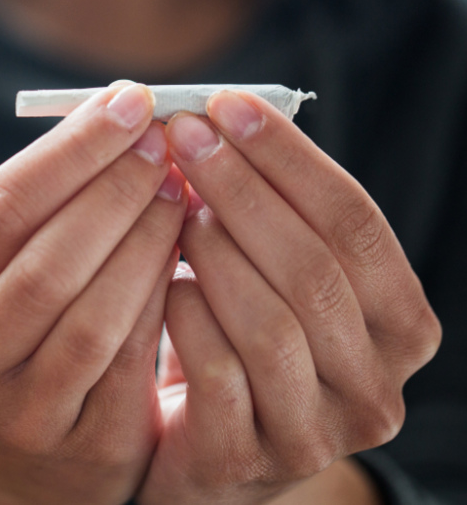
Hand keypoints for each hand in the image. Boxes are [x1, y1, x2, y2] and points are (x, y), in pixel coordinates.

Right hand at [0, 84, 186, 504]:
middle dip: (115, 192)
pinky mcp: (80, 450)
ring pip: (90, 318)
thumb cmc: (12, 320)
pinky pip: (131, 363)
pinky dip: (163, 299)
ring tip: (182, 189)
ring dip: (146, 242)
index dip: (71, 152)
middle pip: (44, 264)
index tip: (132, 101)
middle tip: (168, 141)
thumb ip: (38, 201)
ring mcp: (14, 414)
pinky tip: (188, 253)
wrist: (14, 443)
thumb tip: (117, 110)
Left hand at [137, 90, 441, 503]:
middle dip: (243, 191)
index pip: (357, 224)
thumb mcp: (275, 278)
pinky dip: (186, 316)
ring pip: (272, 324)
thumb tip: (215, 120)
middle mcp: (376, 386)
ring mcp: (316, 434)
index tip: (228, 104)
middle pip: (316, 269)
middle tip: (182, 137)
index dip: (290, 158)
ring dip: (215, 252)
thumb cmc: (239, 342)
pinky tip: (165, 282)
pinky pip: (217, 374)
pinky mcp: (249, 462)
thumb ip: (270, 215)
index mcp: (401, 326)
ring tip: (173, 208)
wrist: (201, 448)